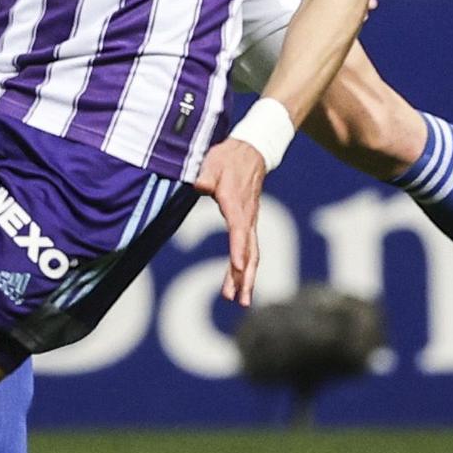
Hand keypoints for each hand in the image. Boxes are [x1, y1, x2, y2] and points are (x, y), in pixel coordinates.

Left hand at [194, 138, 266, 306]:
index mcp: (236, 204)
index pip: (239, 231)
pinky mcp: (249, 223)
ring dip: (246, 278)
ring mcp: (250, 221)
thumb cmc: (228, 158)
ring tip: (239, 301)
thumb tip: (200, 185)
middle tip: (239, 300)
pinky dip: (245, 267)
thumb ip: (206, 175)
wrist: (251, 151)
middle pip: (250, 251)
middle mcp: (247, 217)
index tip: (237, 267)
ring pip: (252, 254)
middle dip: (245, 277)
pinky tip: (238, 281)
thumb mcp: (213, 162)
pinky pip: (250, 249)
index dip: (238, 250)